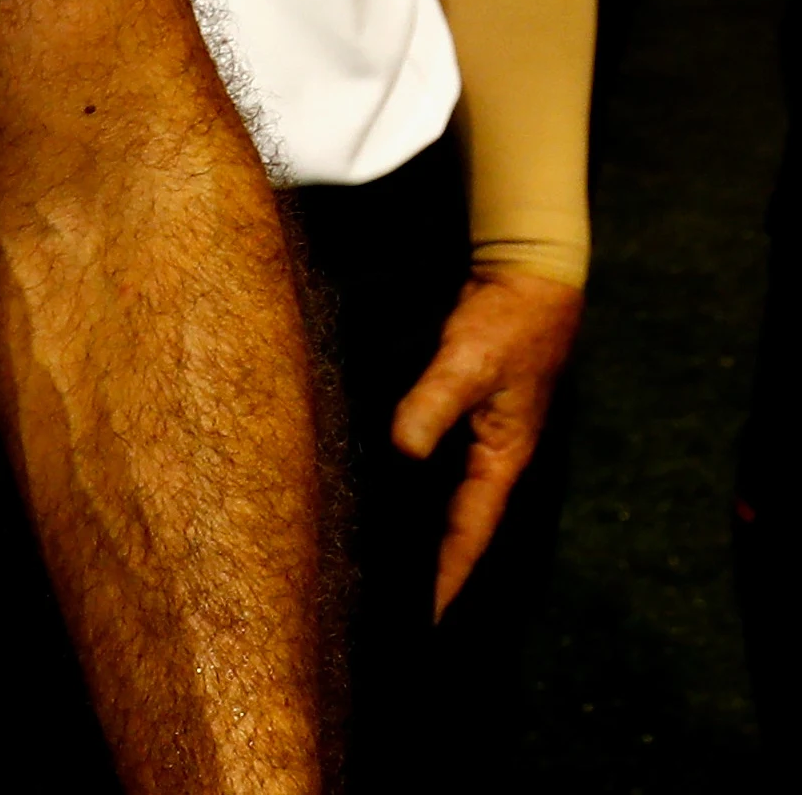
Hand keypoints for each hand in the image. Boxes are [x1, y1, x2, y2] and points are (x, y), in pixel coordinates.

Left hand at [390, 270, 583, 616]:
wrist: (527, 280)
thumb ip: (433, 404)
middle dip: (428, 563)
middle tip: (384, 602)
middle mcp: (491, 457)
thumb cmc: (506, 323)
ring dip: (416, 527)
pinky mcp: (461, 414)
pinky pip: (434, 464)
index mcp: (502, 459)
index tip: (425, 619)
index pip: (471, 532)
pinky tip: (376, 495)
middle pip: (456, 524)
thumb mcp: (468, 363)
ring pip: (442, 496)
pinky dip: (409, 485)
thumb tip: (402, 449)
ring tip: (373, 563)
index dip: (447, 575)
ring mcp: (477, 436)